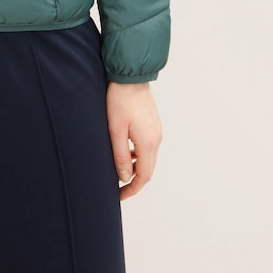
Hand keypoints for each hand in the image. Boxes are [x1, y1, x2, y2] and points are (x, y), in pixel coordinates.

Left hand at [105, 81, 162, 199]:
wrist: (130, 76)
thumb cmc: (120, 100)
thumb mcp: (115, 130)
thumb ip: (120, 156)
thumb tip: (124, 177)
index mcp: (148, 143)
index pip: (143, 176)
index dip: (132, 189)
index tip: (120, 196)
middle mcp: (157, 139)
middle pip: (148, 169)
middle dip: (134, 181)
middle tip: (119, 189)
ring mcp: (157, 131)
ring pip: (149, 158)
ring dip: (136, 168)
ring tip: (119, 170)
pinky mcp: (154, 124)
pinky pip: (148, 147)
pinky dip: (138, 155)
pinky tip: (126, 151)